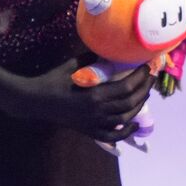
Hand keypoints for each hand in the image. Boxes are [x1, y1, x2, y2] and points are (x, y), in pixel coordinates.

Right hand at [3, 55, 151, 143]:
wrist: (35, 101)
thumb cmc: (52, 80)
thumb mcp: (72, 65)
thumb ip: (93, 59)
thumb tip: (111, 50)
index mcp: (95, 95)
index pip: (126, 86)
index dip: (140, 77)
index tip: (147, 66)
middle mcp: (98, 112)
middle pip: (130, 102)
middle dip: (144, 88)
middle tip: (150, 76)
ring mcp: (94, 123)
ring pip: (125, 118)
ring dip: (139, 105)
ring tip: (144, 93)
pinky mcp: (89, 130)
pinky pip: (112, 135)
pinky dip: (126, 132)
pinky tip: (134, 124)